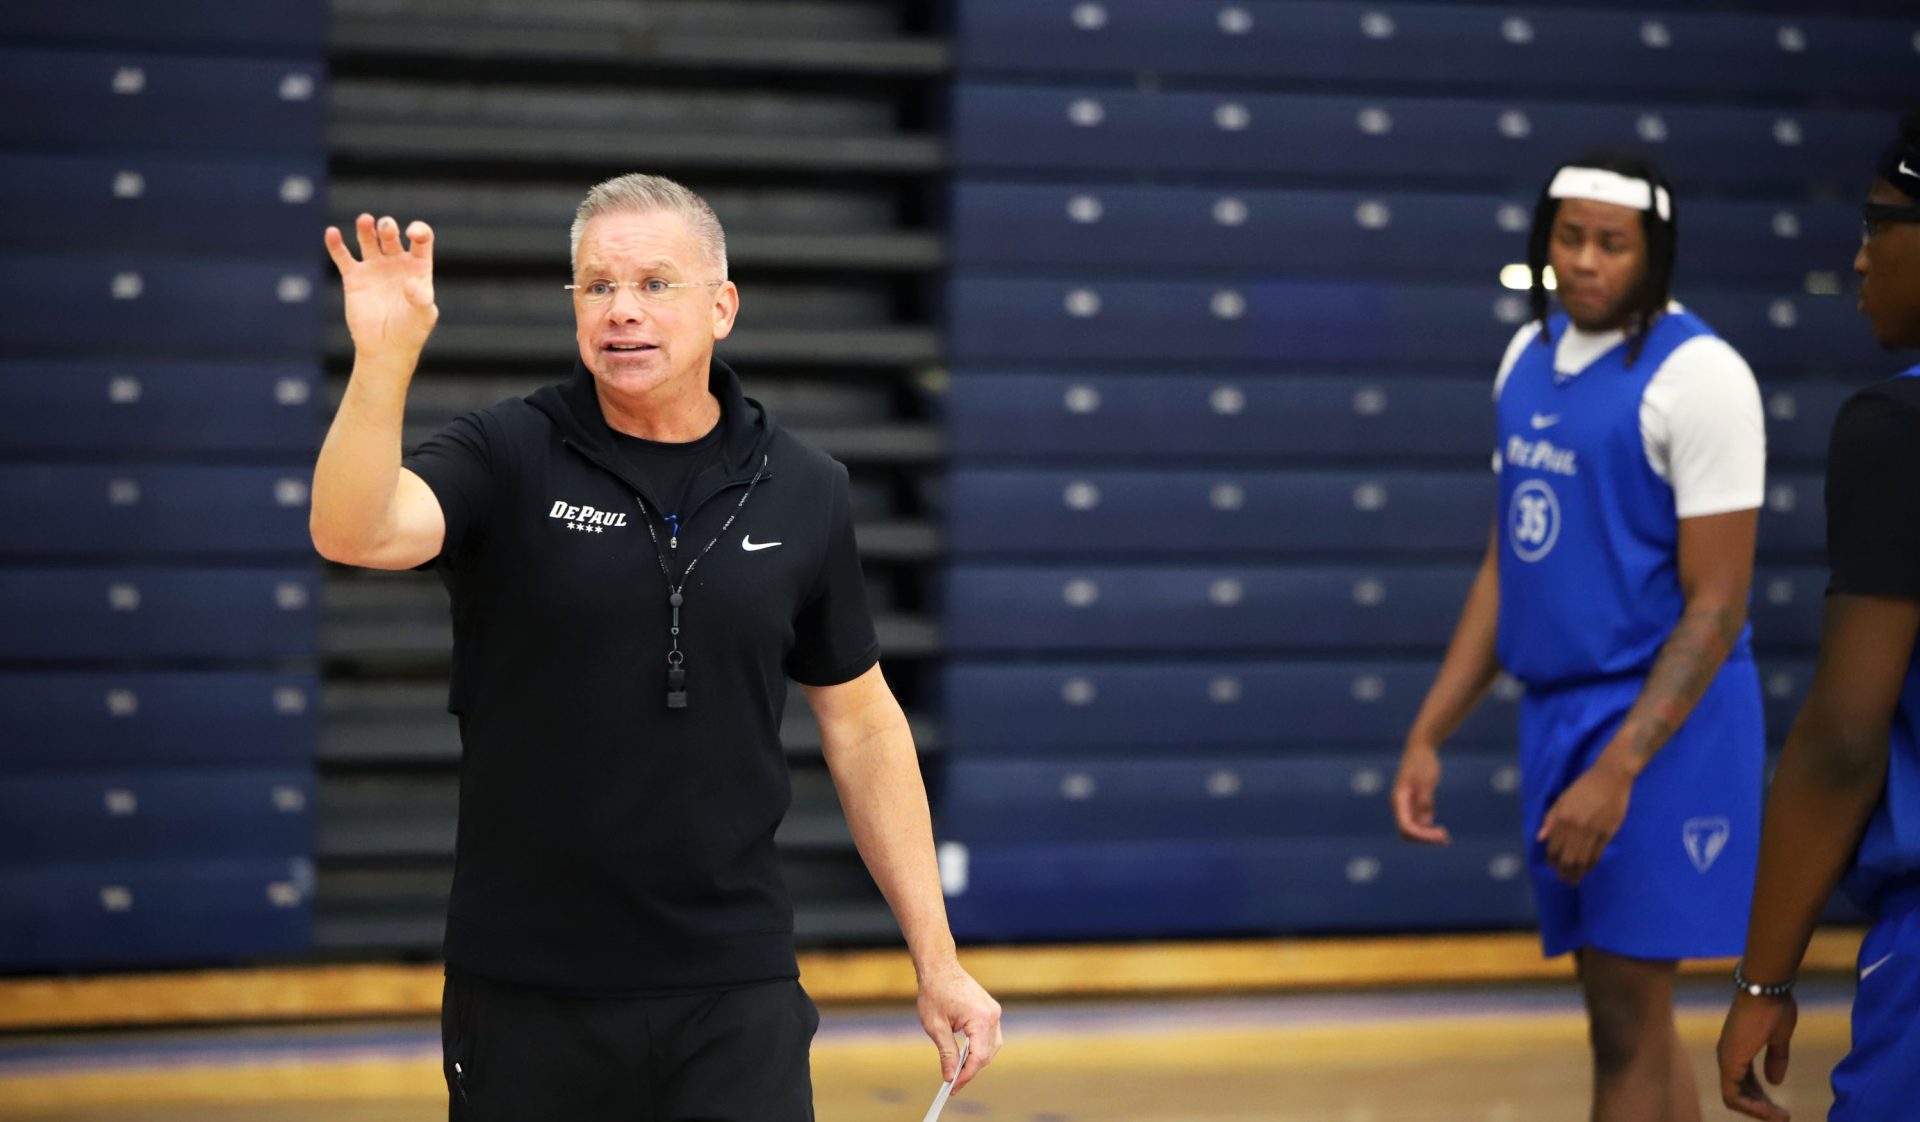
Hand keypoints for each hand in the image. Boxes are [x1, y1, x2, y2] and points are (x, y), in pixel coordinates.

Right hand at [323, 213, 438, 360]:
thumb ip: (421, 299)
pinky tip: (332, 233)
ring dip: (365, 228)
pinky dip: (336, 245)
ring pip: (368, 240)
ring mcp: (374, 268)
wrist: (386, 349)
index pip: (421, 240)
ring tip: (365, 220)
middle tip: (385, 227)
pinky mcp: (354, 278)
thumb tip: (410, 284)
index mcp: (418, 267)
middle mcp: (396, 263)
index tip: (412, 234)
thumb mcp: (423, 316)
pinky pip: (343, 257)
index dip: (419, 231)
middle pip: (391, 236)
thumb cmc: (411, 332)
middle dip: (388, 228)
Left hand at [916, 961, 1001, 1093]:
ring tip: (958, 1071)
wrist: (940, 968)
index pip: (978, 1056)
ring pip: (991, 1046)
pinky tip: (965, 1055)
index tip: (953, 1087)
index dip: (966, 1075)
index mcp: (980, 1018)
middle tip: (953, 1082)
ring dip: (976, 1060)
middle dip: (971, 1069)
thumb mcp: (936, 1027)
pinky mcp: (991, 1010)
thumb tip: (950, 1076)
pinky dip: (979, 1047)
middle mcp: (992, 1015)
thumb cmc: (935, 992)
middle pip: (987, 1053)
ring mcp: (994, 1011)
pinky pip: (990, 1036)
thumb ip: (947, 1053)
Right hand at [1392, 742, 1450, 844]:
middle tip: (1445, 838)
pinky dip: (1429, 831)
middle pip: (1408, 833)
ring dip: (1427, 837)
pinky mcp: (1416, 805)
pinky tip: (1442, 833)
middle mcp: (1401, 807)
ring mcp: (1407, 807)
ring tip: (1445, 839)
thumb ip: (1425, 800)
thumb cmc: (1422, 762)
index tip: (1440, 835)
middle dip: (1424, 839)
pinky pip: (1419, 825)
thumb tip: (1426, 822)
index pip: (1406, 827)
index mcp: (1399, 800)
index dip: (1421, 835)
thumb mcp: (1426, 781)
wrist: (1420, 749)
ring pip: (1413, 831)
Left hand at [1537, 762, 1631, 882]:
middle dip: (1564, 872)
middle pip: (1567, 858)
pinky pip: (1597, 855)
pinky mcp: (1607, 834)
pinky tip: (1587, 870)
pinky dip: (1591, 865)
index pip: (1553, 848)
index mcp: (1562, 818)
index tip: (1552, 867)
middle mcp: (1575, 827)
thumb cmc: (1583, 787)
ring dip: (1577, 873)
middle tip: (1564, 878)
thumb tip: (1540, 838)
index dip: (1552, 861)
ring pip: (1582, 860)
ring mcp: (1592, 831)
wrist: (1610, 779)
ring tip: (1574, 880)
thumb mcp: (1562, 799)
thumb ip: (1550, 819)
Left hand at [1717, 990, 1796, 1120]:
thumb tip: (1775, 1081)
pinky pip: (1733, 1095)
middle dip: (1761, 1108)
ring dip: (1758, 1110)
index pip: (1743, 1083)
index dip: (1761, 1098)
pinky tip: (1771, 1111)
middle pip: (1739, 1093)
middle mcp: (1727, 1056)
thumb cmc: (1773, 1008)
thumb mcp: (1779, 1038)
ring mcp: (1726, 1059)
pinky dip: (1752, 1107)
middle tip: (1783, 1117)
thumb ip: (1776, 1059)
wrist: (1766, 990)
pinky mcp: (1729, 1061)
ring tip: (1781, 1117)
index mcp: (1737, 1050)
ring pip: (1735, 1097)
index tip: (1782, 1108)